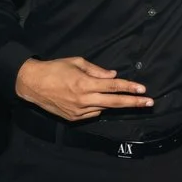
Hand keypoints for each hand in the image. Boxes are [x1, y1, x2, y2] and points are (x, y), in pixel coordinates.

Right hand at [13, 56, 150, 122]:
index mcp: (85, 84)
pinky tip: (94, 100)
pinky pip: (92, 113)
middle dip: (134, 103)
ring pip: (103, 108)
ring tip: (120, 97)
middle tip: (150, 103)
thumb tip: (114, 76)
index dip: (130, 88)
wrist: (32, 84)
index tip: (143, 90)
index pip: (113, 87)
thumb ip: (97, 70)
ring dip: (113, 103)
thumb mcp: (77, 62)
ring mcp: (78, 111)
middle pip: (114, 102)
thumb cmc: (55, 69)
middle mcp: (84, 99)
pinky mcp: (73, 118)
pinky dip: (97, 107)